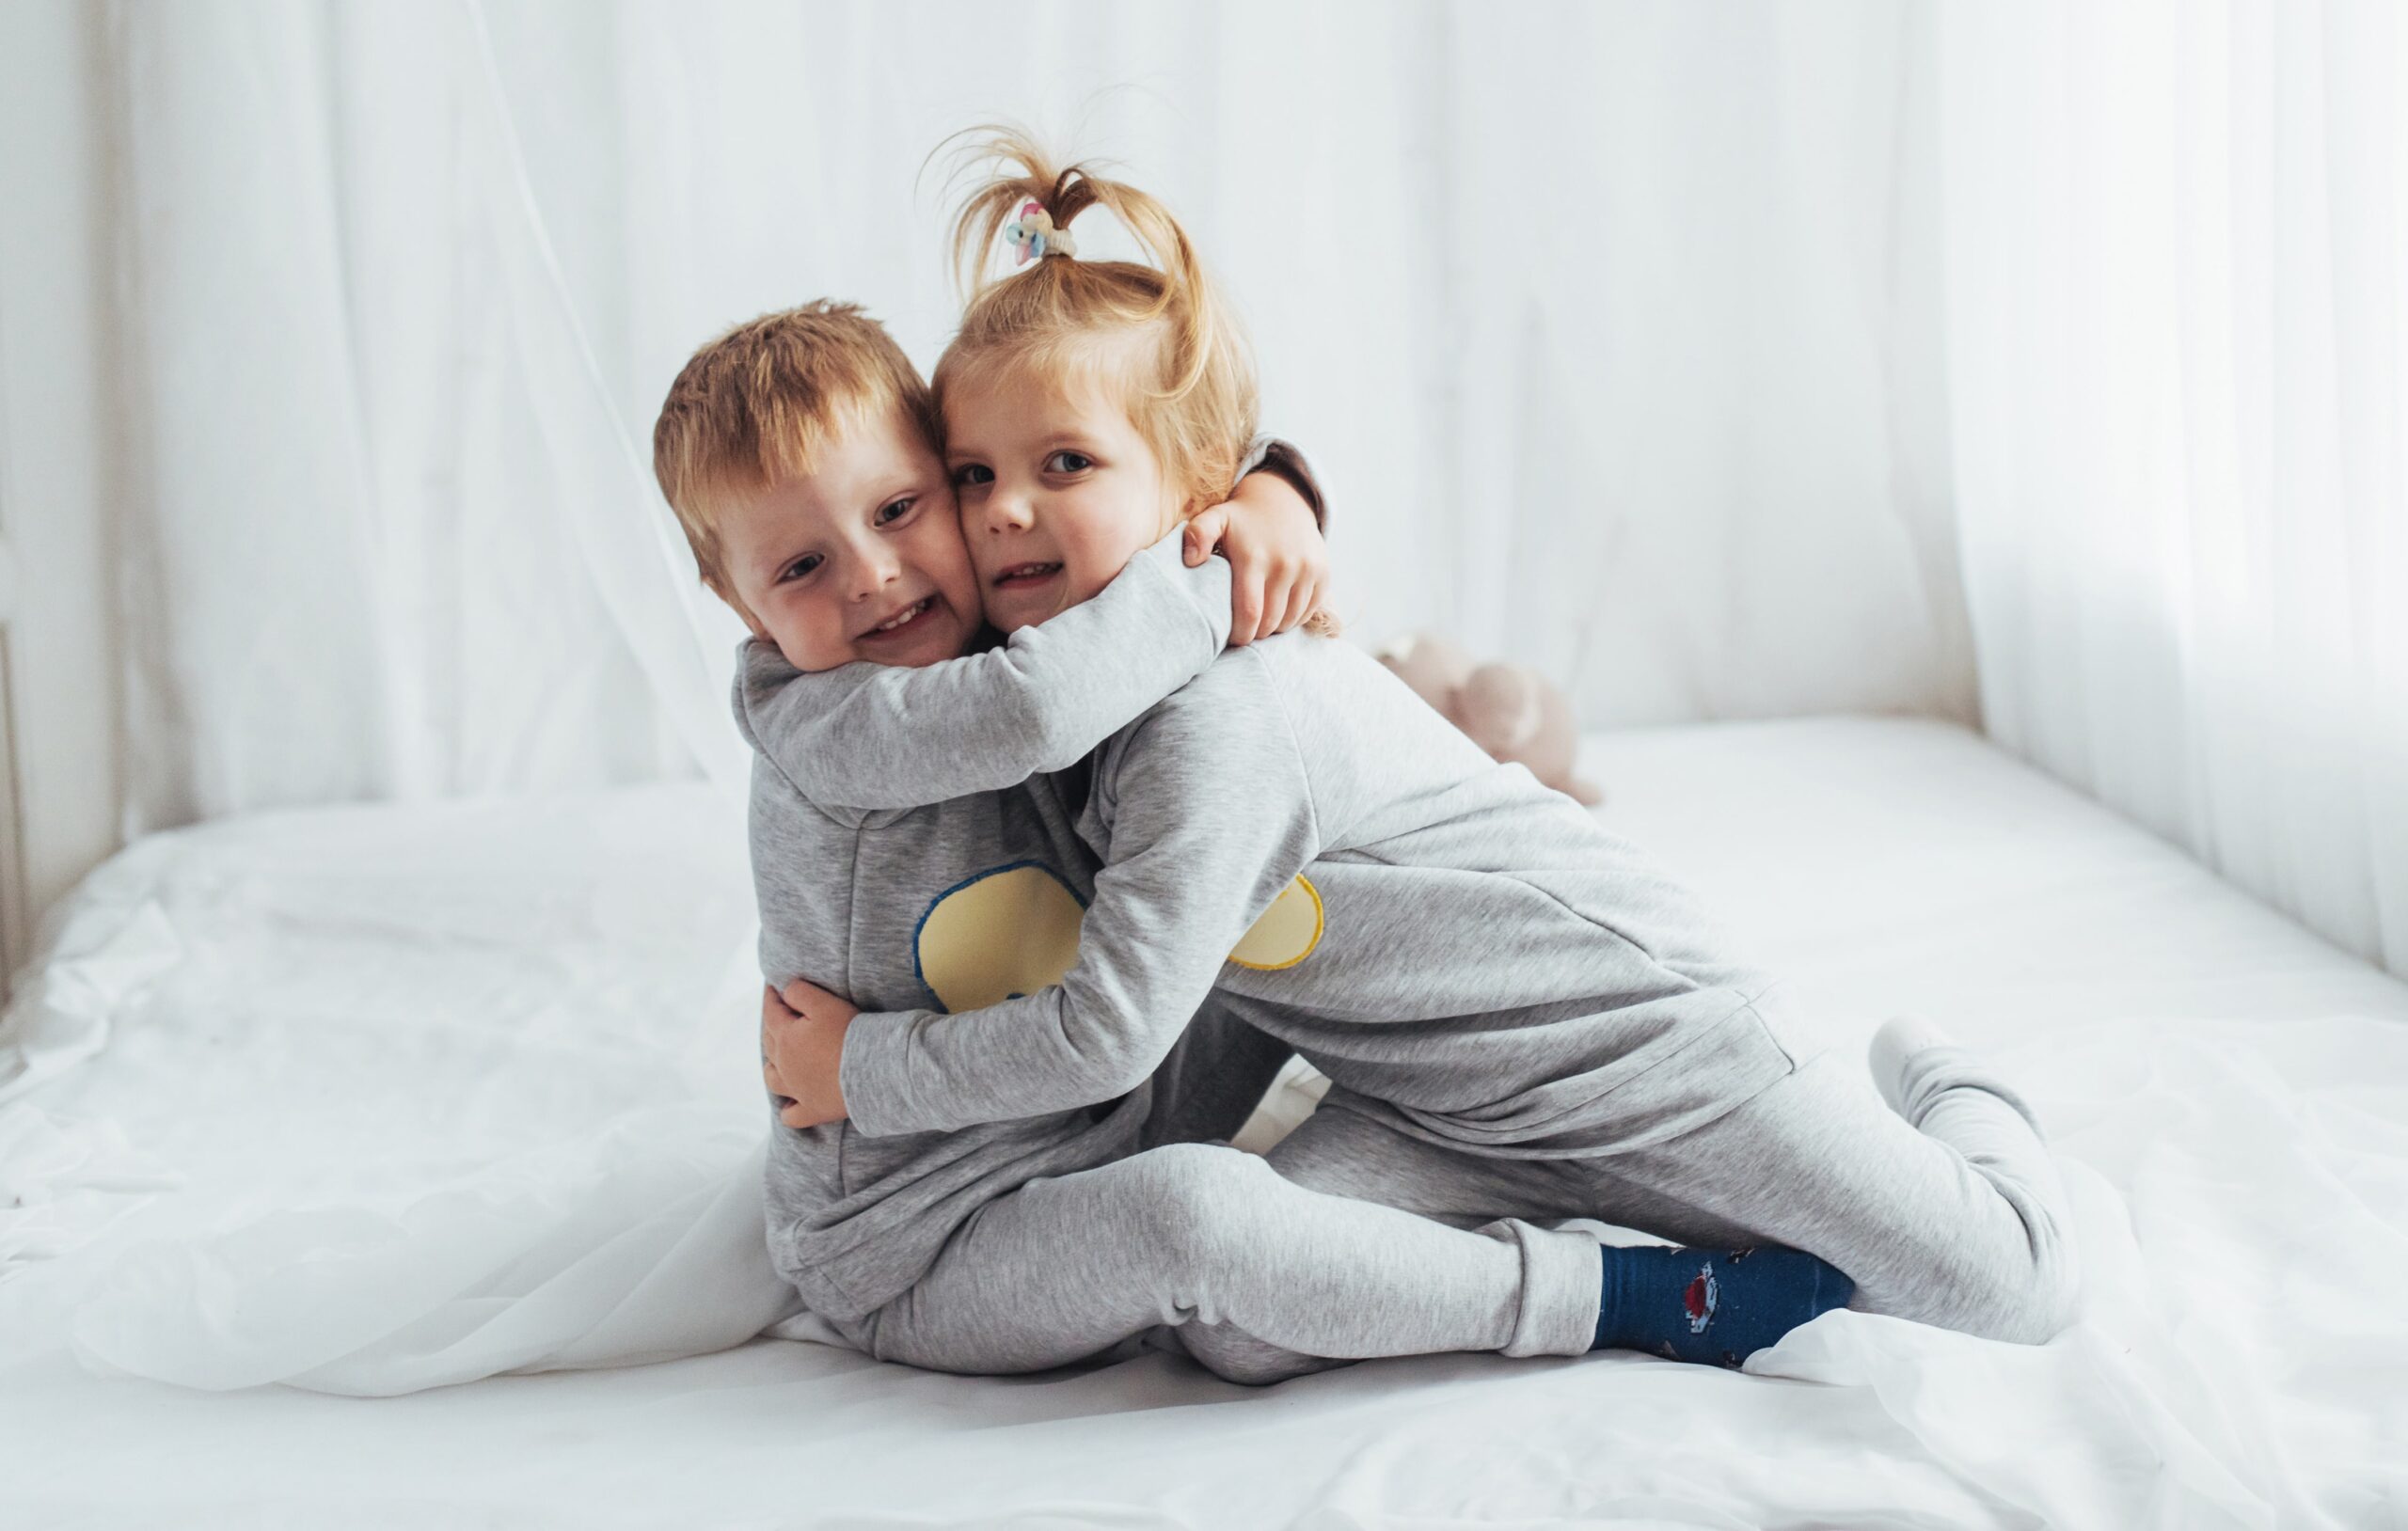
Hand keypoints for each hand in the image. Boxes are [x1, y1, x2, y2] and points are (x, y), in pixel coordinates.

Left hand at [760, 979, 857, 1128]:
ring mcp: (796, 1091)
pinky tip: (791, 1103)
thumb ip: (800, 993)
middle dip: (772, 1026)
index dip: (770, 997)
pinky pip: (792, 1116)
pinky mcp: (813, 1110)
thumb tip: (785, 991)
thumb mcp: (825, 1004)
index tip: (771, 986)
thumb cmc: (849, 1034)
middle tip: (781, 1015)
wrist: (871, 1071)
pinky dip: (788, 1109)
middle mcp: (784, 1066)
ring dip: (773, 1067)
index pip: (771, 1012)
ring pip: (772, 1079)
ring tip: (779, 1060)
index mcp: (785, 1037)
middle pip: (770, 1043)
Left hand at [1185, 470, 1328, 644]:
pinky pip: (1308, 612)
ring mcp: (1308, 569)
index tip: (1232, 637)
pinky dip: (1294, 618)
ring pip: (1290, 620)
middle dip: (1255, 633)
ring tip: (1261, 619)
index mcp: (1254, 558)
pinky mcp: (1323, 574)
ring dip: (1274, 628)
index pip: (1250, 612)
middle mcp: (1285, 564)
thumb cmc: (1241, 519)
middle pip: (1270, 622)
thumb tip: (1191, 561)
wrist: (1283, 500)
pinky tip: (1280, 609)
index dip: (1240, 633)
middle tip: (1244, 628)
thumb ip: (1198, 535)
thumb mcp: (1215, 518)